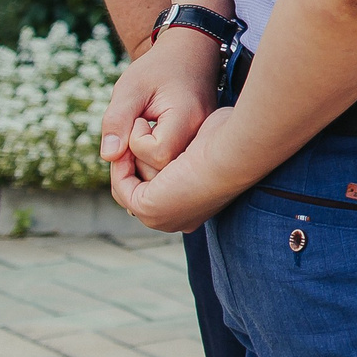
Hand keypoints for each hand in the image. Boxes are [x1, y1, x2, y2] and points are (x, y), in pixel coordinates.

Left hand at [100, 29, 222, 183]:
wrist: (190, 53)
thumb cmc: (158, 68)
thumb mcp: (130, 87)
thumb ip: (116, 120)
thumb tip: (109, 156)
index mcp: (188, 116)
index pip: (157, 153)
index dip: (135, 142)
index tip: (136, 119)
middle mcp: (203, 133)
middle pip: (164, 168)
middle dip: (137, 158)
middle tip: (131, 129)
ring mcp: (204, 140)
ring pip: (169, 171)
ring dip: (145, 160)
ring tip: (141, 133)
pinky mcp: (200, 144)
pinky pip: (174, 165)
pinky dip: (156, 159)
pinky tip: (151, 139)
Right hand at [114, 106, 249, 233]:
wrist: (236, 152)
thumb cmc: (232, 142)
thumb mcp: (212, 147)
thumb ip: (197, 151)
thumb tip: (188, 148)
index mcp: (196, 210)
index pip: (163, 192)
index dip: (150, 165)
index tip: (148, 138)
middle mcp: (178, 219)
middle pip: (142, 193)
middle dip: (134, 166)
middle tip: (135, 136)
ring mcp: (162, 219)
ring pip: (129, 190)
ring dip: (127, 163)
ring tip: (133, 137)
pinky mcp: (148, 209)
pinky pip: (122, 187)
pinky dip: (120, 165)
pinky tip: (130, 143)